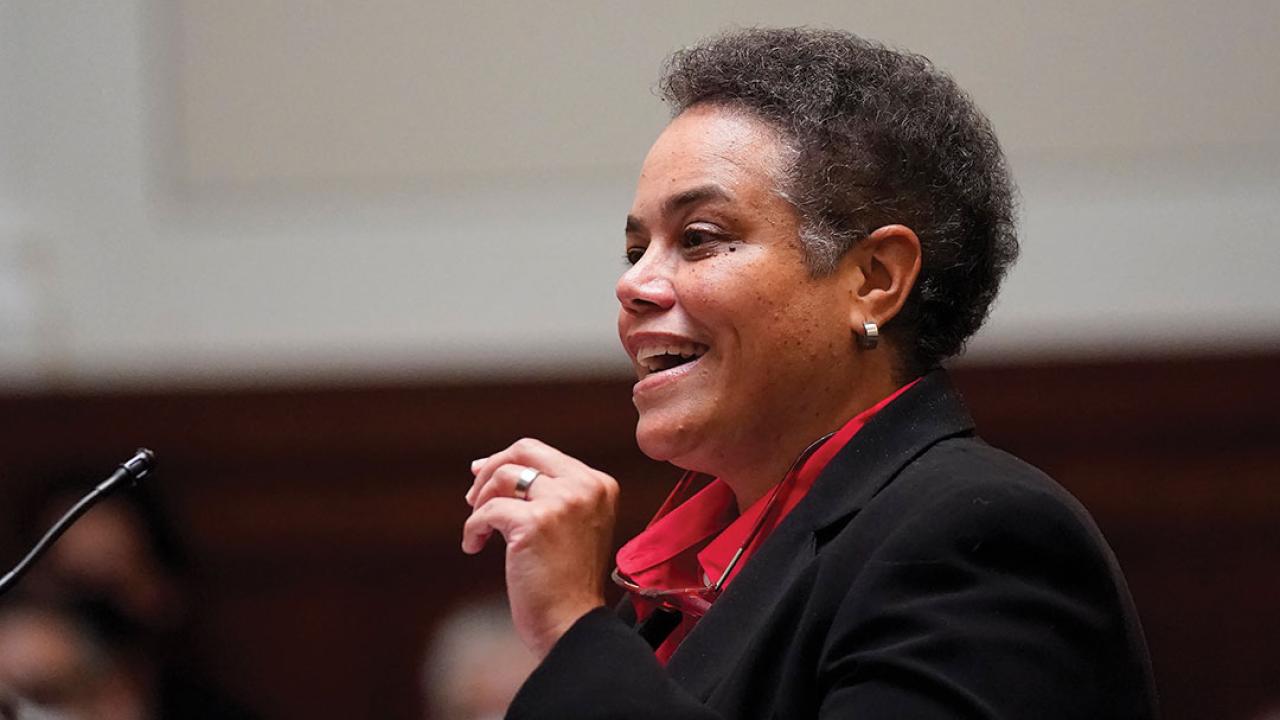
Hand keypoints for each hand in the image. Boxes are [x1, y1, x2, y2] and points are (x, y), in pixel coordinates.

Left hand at [462, 438, 618, 657]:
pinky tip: (473, 546)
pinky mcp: (535, 523)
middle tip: (473, 497)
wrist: (573, 625)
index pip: (544, 454)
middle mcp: (585, 487)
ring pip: (504, 477)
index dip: (508, 461)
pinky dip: (473, 528)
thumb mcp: (572, 526)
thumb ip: (548, 494)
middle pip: (525, 451)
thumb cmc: (567, 584)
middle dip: (492, 468)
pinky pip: (488, 510)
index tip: (482, 476)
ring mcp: (562, 502)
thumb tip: (489, 466)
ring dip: (480, 502)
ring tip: (478, 530)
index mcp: (600, 485)